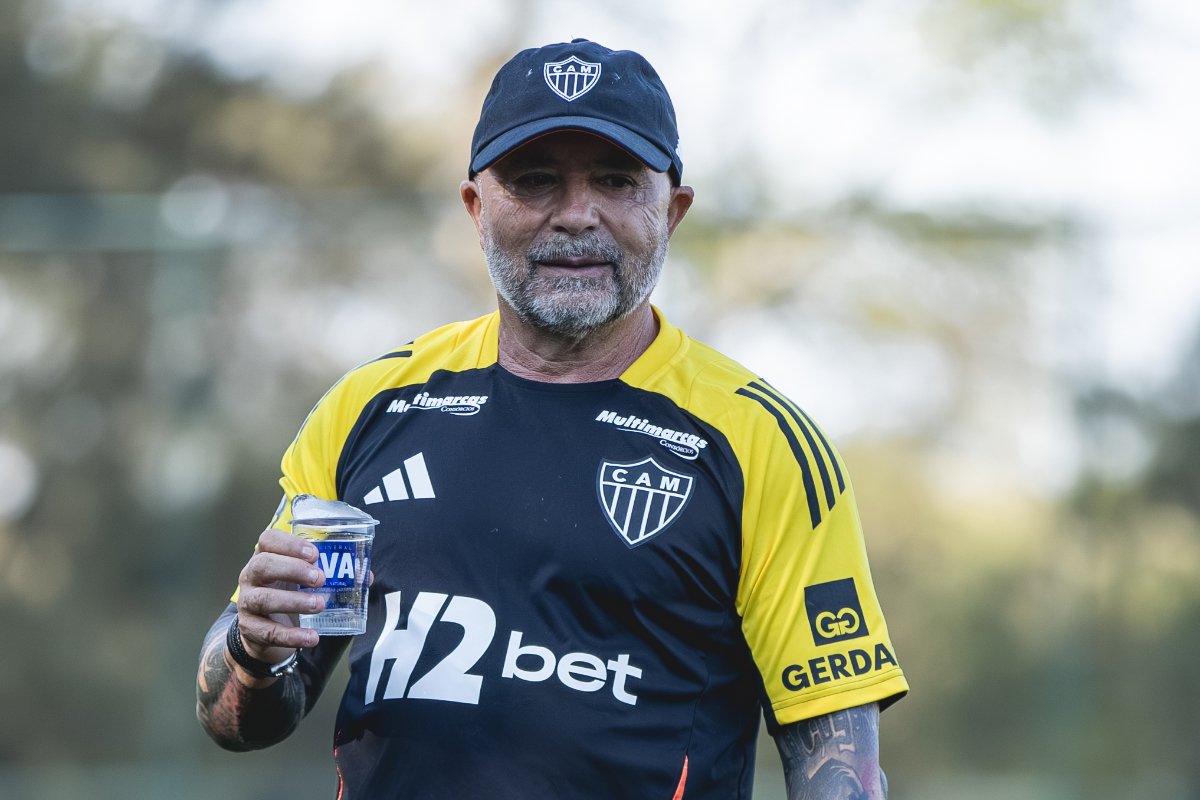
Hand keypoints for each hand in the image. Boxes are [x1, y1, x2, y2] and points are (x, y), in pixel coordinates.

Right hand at [234, 528, 326, 664]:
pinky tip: (311, 637)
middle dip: (292, 569)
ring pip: (263, 598)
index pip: (268, 540)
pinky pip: (269, 632)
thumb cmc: (289, 595)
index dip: (289, 544)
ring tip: (320, 605)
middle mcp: (252, 577)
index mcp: (267, 557)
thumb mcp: (306, 582)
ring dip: (293, 601)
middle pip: (263, 565)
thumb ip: (334, 575)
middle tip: (320, 578)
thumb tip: (365, 575)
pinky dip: (292, 635)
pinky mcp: (250, 629)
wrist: (266, 634)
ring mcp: (247, 603)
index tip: (314, 553)